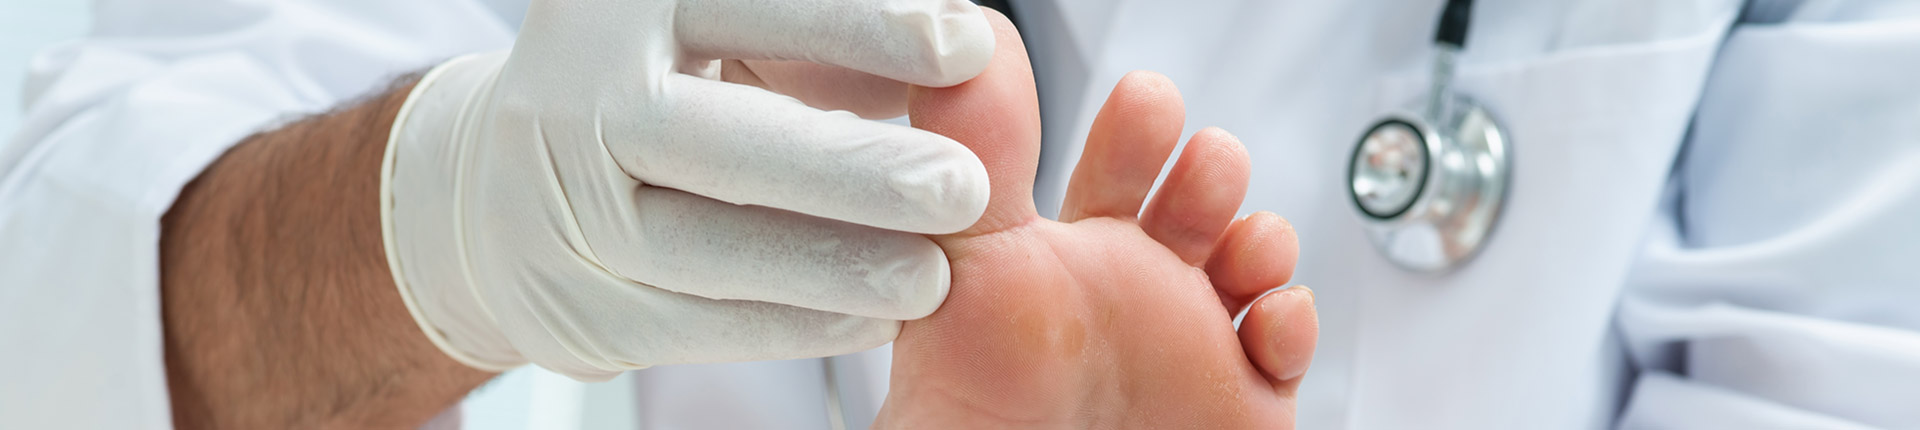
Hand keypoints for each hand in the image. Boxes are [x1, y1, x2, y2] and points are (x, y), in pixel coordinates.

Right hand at [382, 0, 997, 379]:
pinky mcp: (569, 300)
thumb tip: (970, 46)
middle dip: (849, 166)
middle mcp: (579, 92)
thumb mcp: (736, 35)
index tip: (969, 51)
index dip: (862, 28)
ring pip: (700, 245)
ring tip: (929, 279)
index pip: (755, 9)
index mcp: (632, 3)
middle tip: (961, 188)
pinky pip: (688, 323)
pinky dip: (787, 326)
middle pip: (720, 136)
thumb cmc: (672, 89)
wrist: (507, 186)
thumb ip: (834, 39)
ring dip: (825, 266)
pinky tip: (870, 322)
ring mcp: (558, 203)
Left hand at [876, 12, 1316, 427]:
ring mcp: (1191, 354)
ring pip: (1258, 266)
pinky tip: (1263, 320)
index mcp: (1065, 264)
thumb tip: (971, 45)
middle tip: (1199, 169)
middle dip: (1212, 174)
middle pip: (1201, 205)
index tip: (1146, 103)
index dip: (1138, 131)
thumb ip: (974, 160)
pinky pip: (1289, 352)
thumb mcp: (966, 271)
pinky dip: (1292, 322)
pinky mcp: (1239, 411)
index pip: (1115, 171)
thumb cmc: (977, 420)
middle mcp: (1132, 303)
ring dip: (1264, 237)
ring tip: (1236, 245)